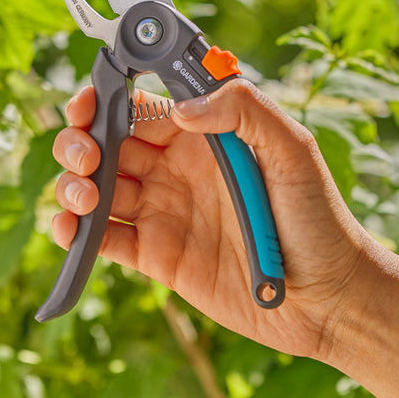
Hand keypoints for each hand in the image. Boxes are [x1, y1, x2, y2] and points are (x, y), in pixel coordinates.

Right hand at [52, 79, 398, 397]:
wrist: (327, 298)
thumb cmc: (319, 218)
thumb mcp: (294, 151)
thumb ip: (245, 112)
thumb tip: (182, 108)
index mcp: (206, 138)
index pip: (142, 106)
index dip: (106, 99)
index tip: (87, 103)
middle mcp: (177, 170)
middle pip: (108, 143)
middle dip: (81, 140)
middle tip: (85, 156)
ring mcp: (164, 213)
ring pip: (98, 188)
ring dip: (73, 184)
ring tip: (85, 195)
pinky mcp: (157, 257)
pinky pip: (105, 238)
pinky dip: (77, 231)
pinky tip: (71, 228)